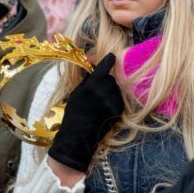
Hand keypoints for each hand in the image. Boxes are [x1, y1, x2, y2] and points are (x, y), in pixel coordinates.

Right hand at [47, 54, 123, 172]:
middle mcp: (104, 91)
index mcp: (92, 84)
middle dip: (106, 81)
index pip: (106, 65)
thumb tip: (91, 64)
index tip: (111, 57)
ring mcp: (113, 101)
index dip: (109, 60)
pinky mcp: (118, 110)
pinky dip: (114, 101)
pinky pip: (119, 100)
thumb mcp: (76, 92)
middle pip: (111, 78)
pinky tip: (104, 108)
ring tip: (100, 102)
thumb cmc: (74, 112)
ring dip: (110, 91)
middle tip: (97, 90)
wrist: (79, 135)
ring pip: (116, 89)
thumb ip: (87, 79)